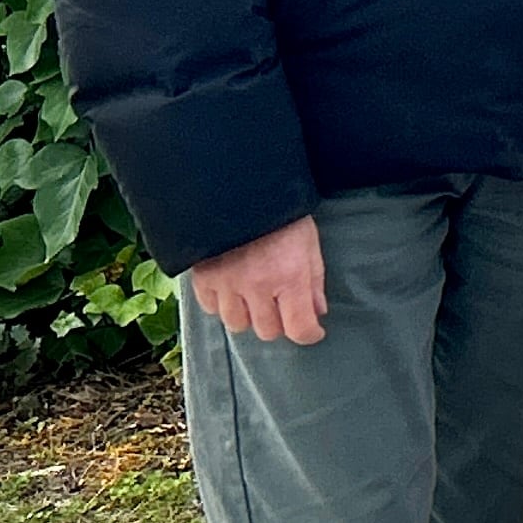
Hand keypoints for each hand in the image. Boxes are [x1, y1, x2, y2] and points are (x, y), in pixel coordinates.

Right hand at [184, 215, 328, 344]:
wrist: (242, 188)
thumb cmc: (282, 213)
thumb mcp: (309, 242)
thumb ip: (314, 280)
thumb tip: (317, 312)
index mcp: (290, 275)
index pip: (299, 327)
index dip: (309, 334)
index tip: (313, 331)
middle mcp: (258, 285)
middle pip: (268, 331)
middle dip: (279, 322)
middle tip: (283, 307)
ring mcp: (228, 283)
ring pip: (238, 324)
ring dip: (249, 315)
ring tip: (255, 296)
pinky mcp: (204, 277)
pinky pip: (211, 308)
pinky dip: (222, 304)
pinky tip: (232, 289)